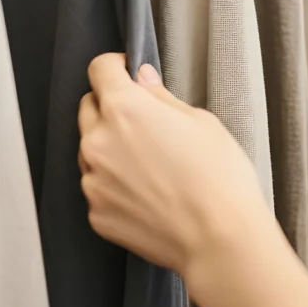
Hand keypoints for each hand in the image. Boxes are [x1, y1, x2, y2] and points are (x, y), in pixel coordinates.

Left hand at [79, 55, 307, 306]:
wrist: (219, 240)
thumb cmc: (219, 177)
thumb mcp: (201, 122)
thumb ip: (161, 98)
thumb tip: (142, 80)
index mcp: (124, 109)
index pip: (99, 69)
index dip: (114, 66)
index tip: (126, 72)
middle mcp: (98, 142)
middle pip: (88, 108)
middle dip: (109, 106)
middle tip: (142, 121)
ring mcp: (93, 181)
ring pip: (90, 151)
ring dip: (109, 148)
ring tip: (149, 165)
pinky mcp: (96, 214)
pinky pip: (98, 188)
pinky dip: (115, 185)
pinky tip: (148, 194)